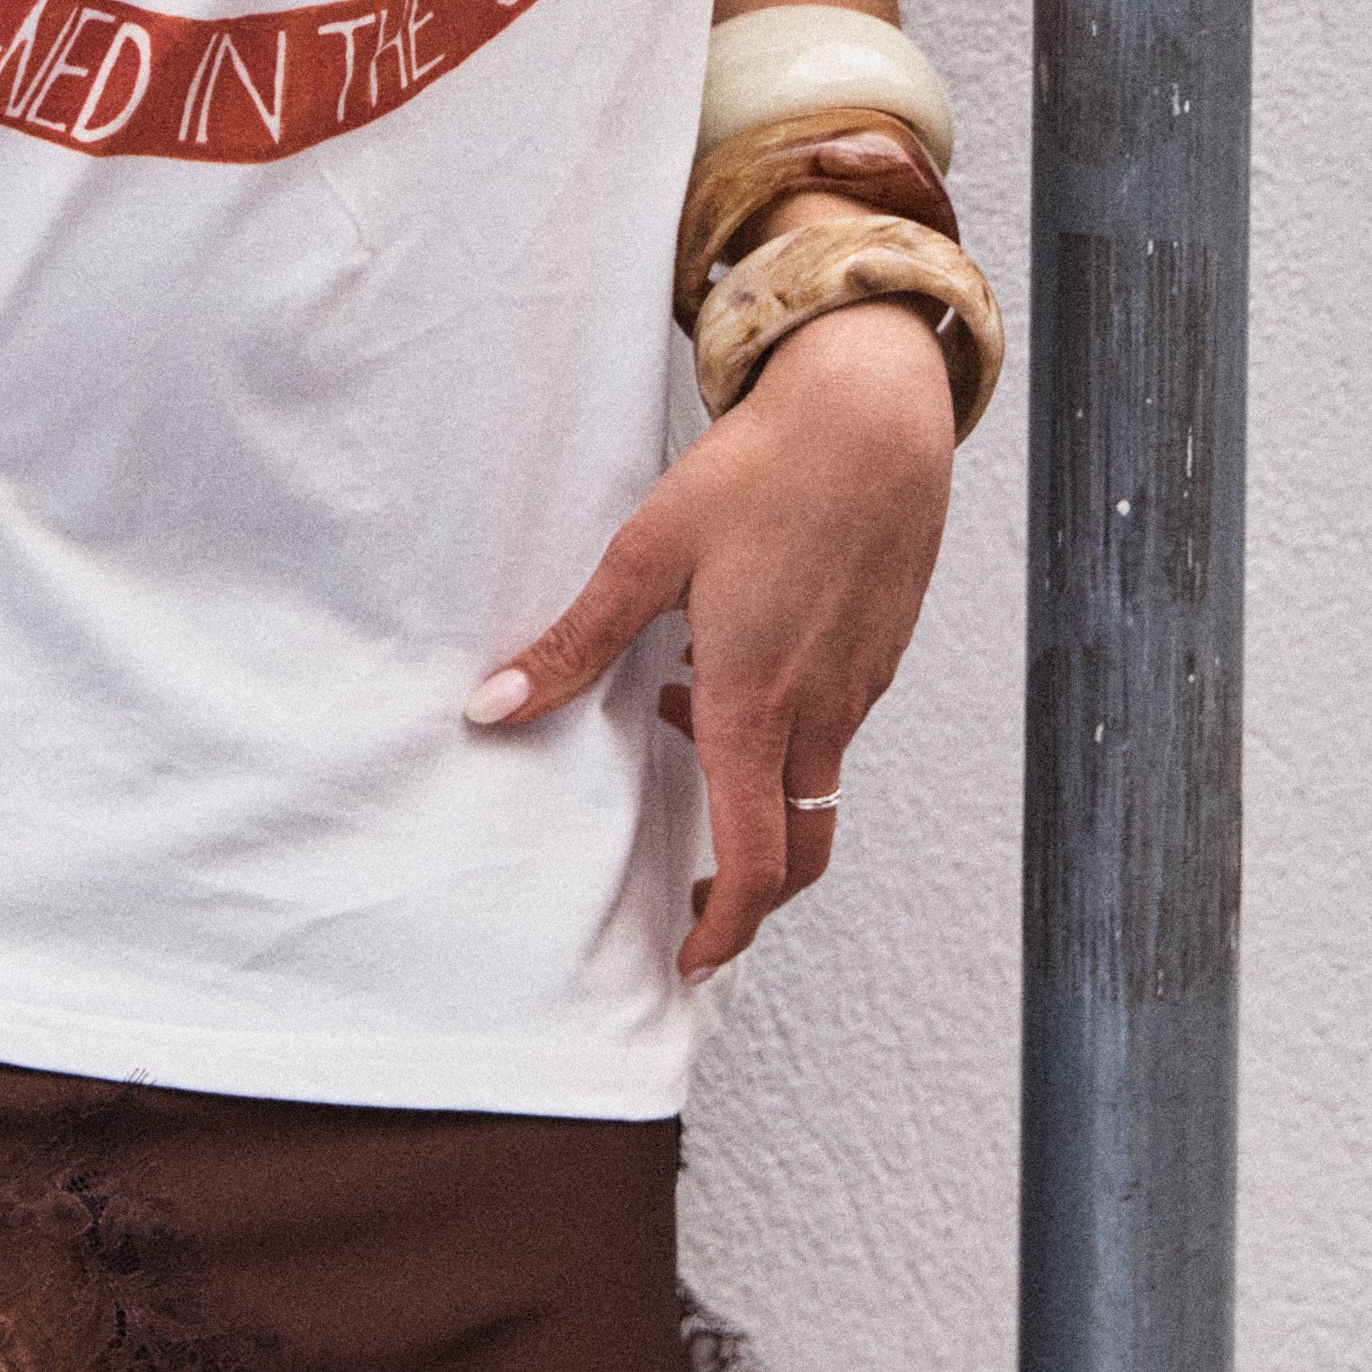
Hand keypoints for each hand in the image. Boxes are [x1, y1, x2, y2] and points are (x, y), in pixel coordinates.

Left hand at [465, 279, 956, 981]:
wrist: (874, 414)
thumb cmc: (765, 473)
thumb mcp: (648, 553)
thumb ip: (574, 642)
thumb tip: (491, 709)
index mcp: (756, 703)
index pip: (758, 863)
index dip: (727, 930)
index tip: (690, 958)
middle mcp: (819, 711)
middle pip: (802, 853)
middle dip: (750, 895)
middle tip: (694, 903)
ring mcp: (858, 684)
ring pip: (817, 786)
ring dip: (760, 799)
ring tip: (685, 735)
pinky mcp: (879, 651)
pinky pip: (834, 727)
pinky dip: (785, 735)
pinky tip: (731, 663)